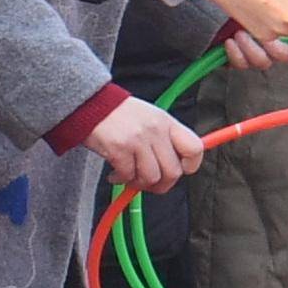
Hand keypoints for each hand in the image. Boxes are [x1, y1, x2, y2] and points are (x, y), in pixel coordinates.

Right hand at [88, 98, 203, 193]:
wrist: (92, 103)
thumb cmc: (121, 114)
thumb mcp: (151, 118)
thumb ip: (166, 139)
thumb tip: (177, 165)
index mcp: (167, 122)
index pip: (195, 149)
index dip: (190, 165)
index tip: (179, 170)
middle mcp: (156, 131)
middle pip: (173, 171)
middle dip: (162, 184)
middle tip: (150, 182)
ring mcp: (138, 140)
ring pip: (152, 177)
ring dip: (140, 183)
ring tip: (130, 177)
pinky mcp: (120, 149)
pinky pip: (128, 176)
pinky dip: (122, 179)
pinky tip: (116, 173)